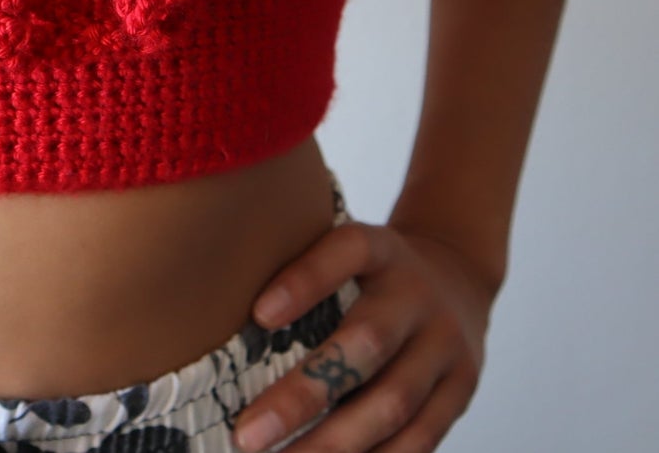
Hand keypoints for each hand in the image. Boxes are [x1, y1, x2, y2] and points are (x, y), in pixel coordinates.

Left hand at [231, 218, 500, 451]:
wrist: (457, 275)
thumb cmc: (369, 268)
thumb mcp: (343, 245)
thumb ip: (299, 264)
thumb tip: (217, 312)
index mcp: (381, 248)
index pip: (346, 251)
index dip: (305, 280)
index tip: (258, 315)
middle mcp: (416, 295)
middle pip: (365, 344)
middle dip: (304, 394)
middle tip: (247, 432)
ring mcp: (445, 346)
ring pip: (392, 403)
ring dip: (333, 444)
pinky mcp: (460, 391)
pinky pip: (420, 439)